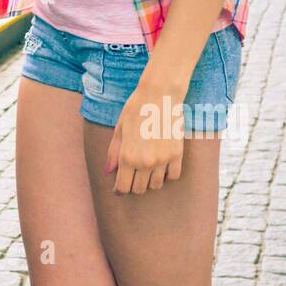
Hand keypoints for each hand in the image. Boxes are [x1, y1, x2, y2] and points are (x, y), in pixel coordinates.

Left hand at [104, 75, 186, 194]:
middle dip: (133, 185)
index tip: (119, 188)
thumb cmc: (136, 109)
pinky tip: (161, 166)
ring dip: (150, 181)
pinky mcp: (177, 154)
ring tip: (147, 169)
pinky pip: (173, 176)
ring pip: (156, 185)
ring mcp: (163, 160)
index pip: (123, 187)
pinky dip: (167, 175)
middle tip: (132, 175)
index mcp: (128, 157)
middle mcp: (145, 162)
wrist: (160, 96)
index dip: (119, 190)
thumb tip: (108, 172)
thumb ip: (114, 153)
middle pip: (139, 189)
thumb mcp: (119, 129)